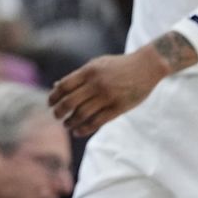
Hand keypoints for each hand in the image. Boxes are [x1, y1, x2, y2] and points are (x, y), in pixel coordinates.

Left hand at [48, 46, 169, 137]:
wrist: (146, 66)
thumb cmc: (118, 65)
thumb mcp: (97, 65)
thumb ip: (78, 76)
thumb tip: (56, 86)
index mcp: (89, 70)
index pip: (64, 86)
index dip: (54, 96)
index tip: (50, 103)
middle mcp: (97, 83)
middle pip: (70, 101)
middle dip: (59, 111)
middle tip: (56, 116)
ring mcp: (108, 96)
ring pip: (82, 114)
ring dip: (70, 122)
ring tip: (66, 125)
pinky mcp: (118, 108)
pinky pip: (97, 122)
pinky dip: (84, 129)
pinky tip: (77, 131)